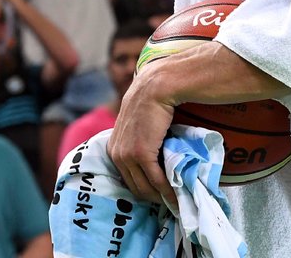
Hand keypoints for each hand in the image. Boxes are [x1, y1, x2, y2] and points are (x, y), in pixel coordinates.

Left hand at [106, 66, 177, 208]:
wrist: (155, 88)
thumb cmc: (150, 102)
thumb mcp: (136, 124)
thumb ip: (138, 139)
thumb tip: (153, 151)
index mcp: (113, 149)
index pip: (128, 179)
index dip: (144, 189)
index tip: (160, 195)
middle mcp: (116, 154)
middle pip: (135, 187)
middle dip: (153, 197)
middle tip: (171, 202)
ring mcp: (127, 155)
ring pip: (145, 187)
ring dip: (161, 197)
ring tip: (176, 202)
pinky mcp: (140, 154)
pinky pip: (156, 180)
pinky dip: (167, 190)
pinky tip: (177, 194)